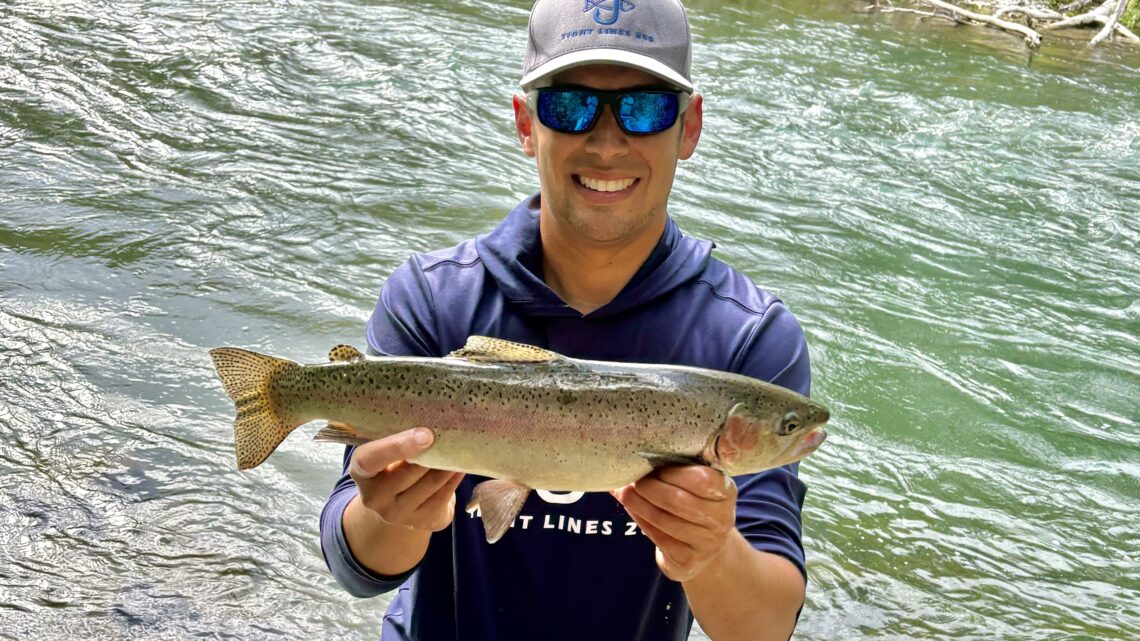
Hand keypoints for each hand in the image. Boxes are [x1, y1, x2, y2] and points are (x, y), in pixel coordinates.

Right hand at [348, 427, 464, 532]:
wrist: (397, 503)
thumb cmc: (392, 465)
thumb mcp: (386, 451)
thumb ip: (397, 437)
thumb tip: (430, 416)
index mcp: (361, 473)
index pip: (369, 459)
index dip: (396, 446)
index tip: (426, 435)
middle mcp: (374, 498)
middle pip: (408, 472)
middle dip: (433, 453)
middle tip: (453, 433)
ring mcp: (397, 514)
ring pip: (429, 484)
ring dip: (448, 465)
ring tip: (460, 448)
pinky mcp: (420, 522)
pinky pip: (442, 497)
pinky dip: (454, 479)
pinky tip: (460, 467)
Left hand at [612, 465, 736, 582]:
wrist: (705, 549)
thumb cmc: (695, 505)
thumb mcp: (697, 485)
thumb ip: (677, 470)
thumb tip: (635, 456)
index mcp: (726, 491)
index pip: (701, 479)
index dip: (672, 472)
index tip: (652, 466)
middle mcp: (721, 518)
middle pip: (677, 500)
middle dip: (648, 488)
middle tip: (632, 480)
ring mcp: (707, 542)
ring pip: (664, 519)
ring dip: (638, 504)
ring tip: (623, 492)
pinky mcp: (688, 559)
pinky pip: (658, 536)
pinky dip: (640, 520)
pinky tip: (631, 509)